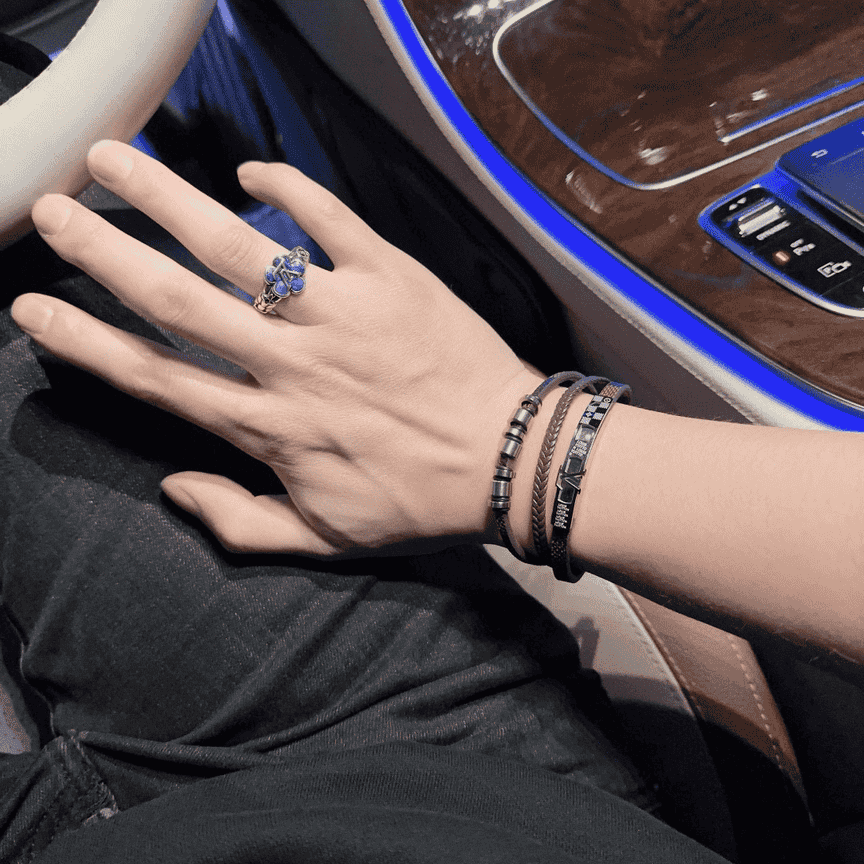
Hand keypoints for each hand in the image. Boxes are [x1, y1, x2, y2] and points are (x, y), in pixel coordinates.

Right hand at [12, 141, 542, 556]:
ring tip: (116, 160)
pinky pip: (332, 221)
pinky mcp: (391, 278)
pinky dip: (291, 189)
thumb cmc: (419, 501)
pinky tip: (251, 171)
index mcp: (270, 425)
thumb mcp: (325, 539)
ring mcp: (341, 314)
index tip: (36, 308)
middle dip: (106, 253)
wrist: (510, 460)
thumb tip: (172, 487)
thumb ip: (239, 522)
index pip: (158, 377)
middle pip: (179, 299)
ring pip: (239, 249)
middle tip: (54, 210)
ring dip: (170, 200)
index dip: (88, 342)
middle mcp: (292, 363)